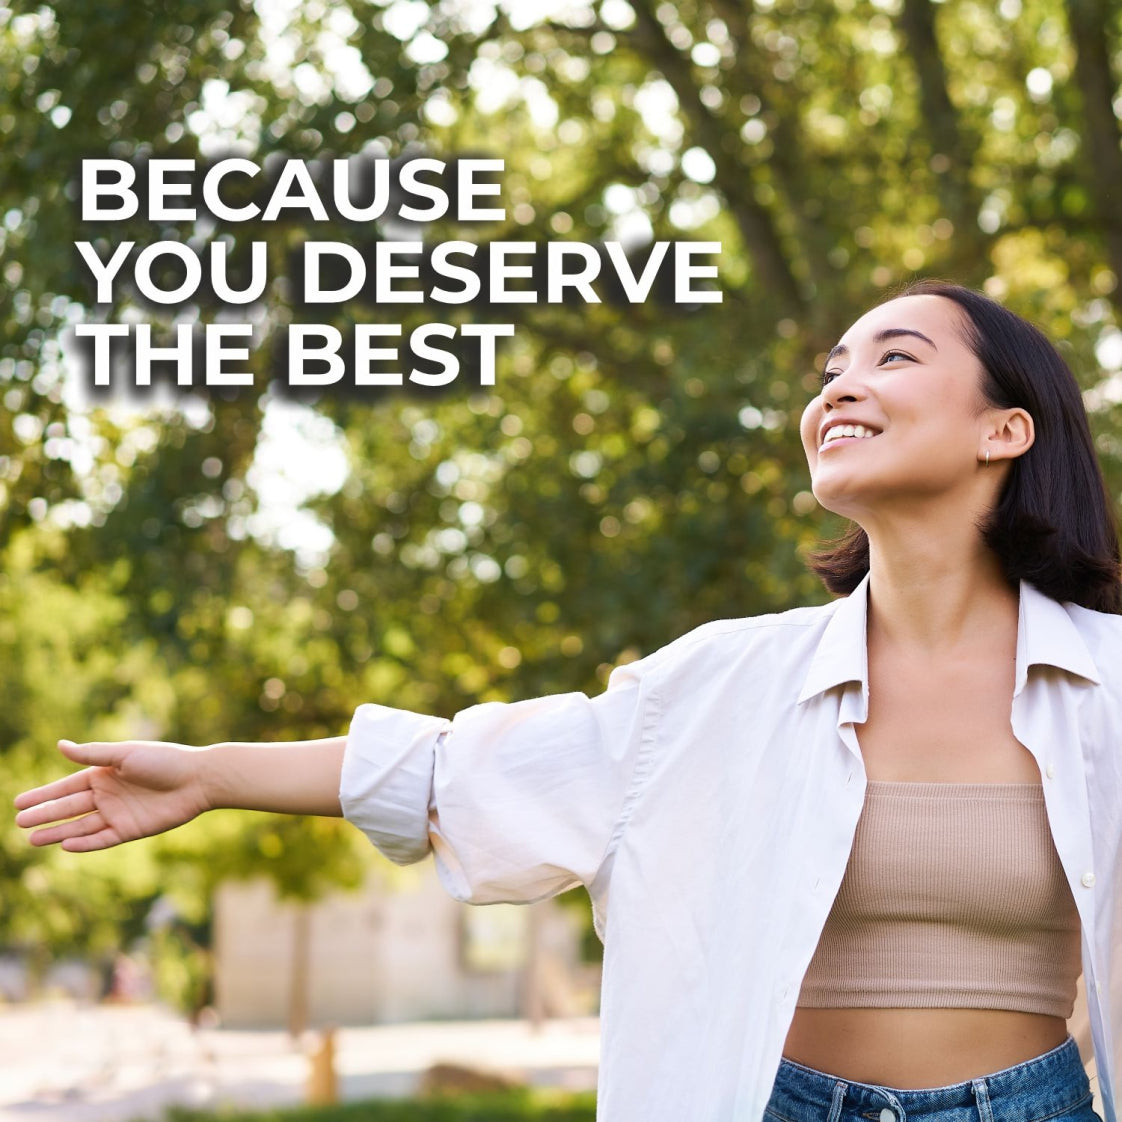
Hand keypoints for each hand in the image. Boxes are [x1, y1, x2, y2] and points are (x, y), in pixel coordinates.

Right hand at [13, 739, 211, 851]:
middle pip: (69, 808)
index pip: (66, 787)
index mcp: (104, 774)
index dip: (43, 795)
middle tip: (19, 824)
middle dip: (45, 815)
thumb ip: (93, 754)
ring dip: (58, 832)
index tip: (18, 803)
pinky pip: (102, 839)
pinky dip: (85, 843)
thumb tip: (60, 745)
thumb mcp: (125, 755)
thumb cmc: (163, 760)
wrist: (198, 779)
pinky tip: (66, 846)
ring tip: (33, 840)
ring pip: (81, 826)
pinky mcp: (131, 830)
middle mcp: (108, 795)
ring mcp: (118, 813)